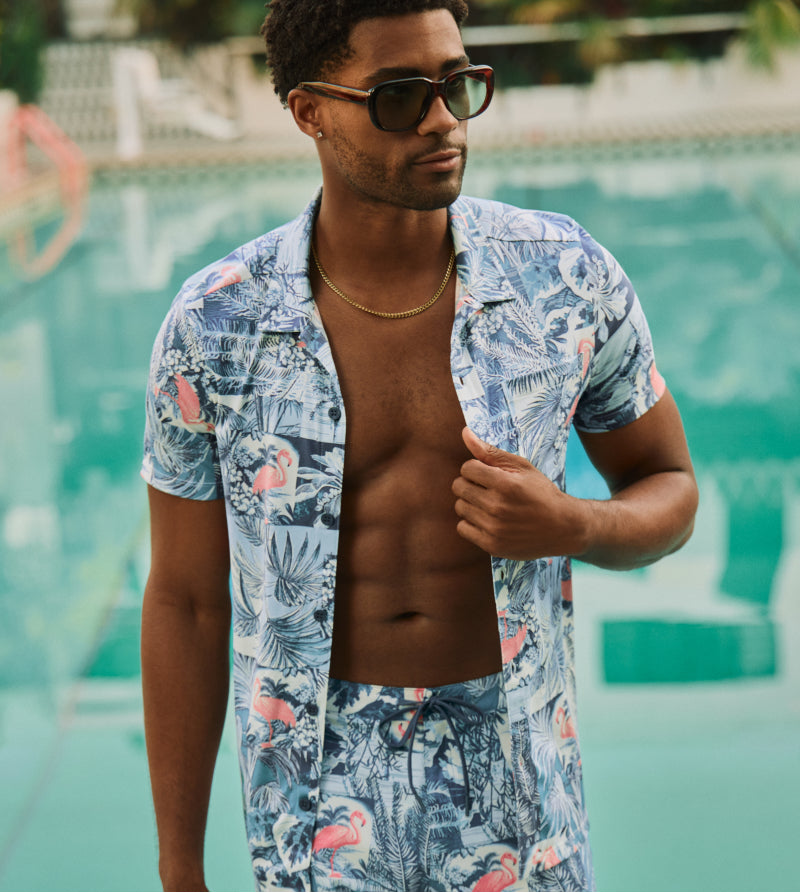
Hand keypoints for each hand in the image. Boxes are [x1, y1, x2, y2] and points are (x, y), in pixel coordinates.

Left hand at [452, 427, 588, 559]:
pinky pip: (462, 528)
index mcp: (506, 484)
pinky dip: (471, 523)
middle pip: (459, 487)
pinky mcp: (492, 545)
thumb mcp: (521, 467)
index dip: (475, 468)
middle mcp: (498, 507)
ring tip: (488, 503)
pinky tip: (487, 520)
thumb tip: (465, 433)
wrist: (563, 528)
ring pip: (460, 507)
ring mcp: (494, 528)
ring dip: (470, 503)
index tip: (488, 474)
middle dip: (470, 483)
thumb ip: (490, 452)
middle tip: (487, 488)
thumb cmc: (541, 492)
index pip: (466, 468)